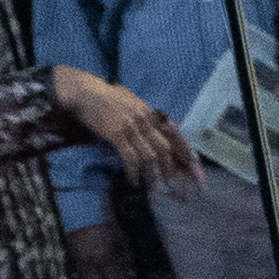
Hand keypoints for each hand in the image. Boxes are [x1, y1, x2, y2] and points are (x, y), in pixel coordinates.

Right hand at [50, 66, 196, 183]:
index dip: (183, 148)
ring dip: (151, 174)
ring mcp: (131, 126)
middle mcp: (144, 118)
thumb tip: (157, 134)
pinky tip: (133, 180)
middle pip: (163, 147)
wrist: (86, 93)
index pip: (172, 131)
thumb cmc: (106, 99)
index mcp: (149, 111)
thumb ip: (144, 117)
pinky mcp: (117, 134)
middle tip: (168, 181)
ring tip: (150, 186)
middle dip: (168, 167)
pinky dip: (134, 172)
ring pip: (149, 156)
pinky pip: (131, 158)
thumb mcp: (131, 104)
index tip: (192, 162)